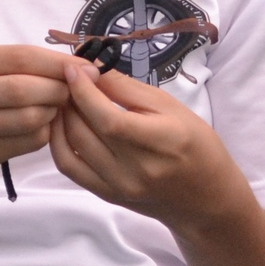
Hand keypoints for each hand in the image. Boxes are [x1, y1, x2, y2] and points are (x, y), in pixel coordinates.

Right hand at [0, 46, 69, 194]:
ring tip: (54, 108)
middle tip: (74, 92)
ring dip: (53, 112)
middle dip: (59, 88)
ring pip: (30, 116)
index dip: (58, 62)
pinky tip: (40, 128)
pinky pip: (28, 141)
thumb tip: (72, 65)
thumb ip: (12, 66)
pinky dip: (43, 133)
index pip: (20, 56)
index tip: (88, 67)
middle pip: (26, 87)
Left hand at [48, 60, 238, 226]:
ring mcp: (119, 187)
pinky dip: (58, 142)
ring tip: (64, 97)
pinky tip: (61, 123)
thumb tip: (91, 68)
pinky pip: (69, 168)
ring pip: (71, 147)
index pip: (108, 118)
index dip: (83, 92)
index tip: (73, 68)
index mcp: (160, 143)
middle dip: (69, 99)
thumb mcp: (171, 107)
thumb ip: (128, 88)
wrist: (207, 197)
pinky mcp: (107, 195)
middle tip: (67, 79)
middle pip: (85, 131)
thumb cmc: (196, 144)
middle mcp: (136, 170)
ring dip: (61, 118)